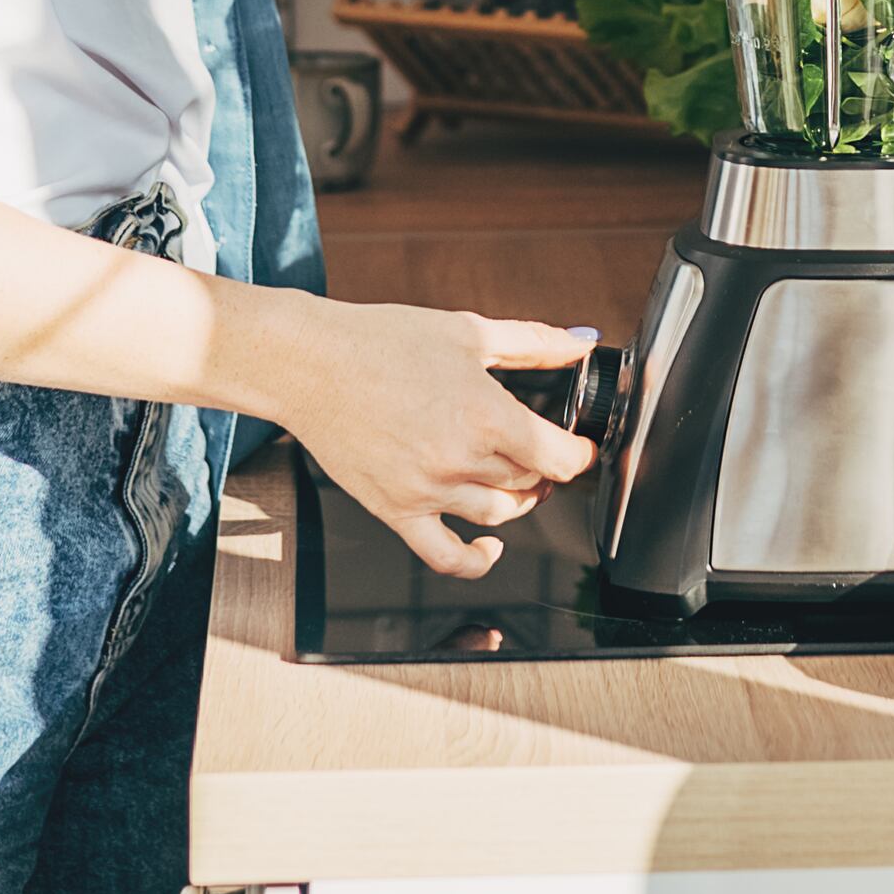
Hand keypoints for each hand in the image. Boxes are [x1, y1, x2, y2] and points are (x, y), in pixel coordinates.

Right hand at [256, 298, 600, 576]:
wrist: (310, 365)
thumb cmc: (381, 342)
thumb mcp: (467, 331)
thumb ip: (531, 342)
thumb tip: (579, 345)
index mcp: (485, 414)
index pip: (559, 457)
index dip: (582, 455)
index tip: (584, 448)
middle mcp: (460, 460)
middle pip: (529, 482)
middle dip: (544, 467)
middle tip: (541, 450)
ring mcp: (428, 491)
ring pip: (498, 514)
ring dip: (518, 501)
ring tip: (519, 481)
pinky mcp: (396, 511)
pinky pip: (445, 557)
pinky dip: (475, 562)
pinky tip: (489, 549)